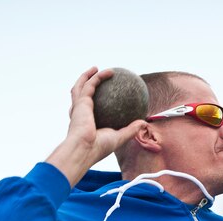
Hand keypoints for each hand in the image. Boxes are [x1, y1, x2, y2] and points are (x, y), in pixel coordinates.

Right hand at [46, 67, 145, 186]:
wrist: (84, 149)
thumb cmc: (98, 148)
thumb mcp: (119, 138)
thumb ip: (130, 130)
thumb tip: (144, 123)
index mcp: (84, 122)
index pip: (87, 109)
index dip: (91, 102)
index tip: (101, 97)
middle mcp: (79, 113)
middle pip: (79, 94)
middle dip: (84, 84)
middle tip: (95, 78)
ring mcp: (78, 106)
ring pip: (80, 86)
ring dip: (87, 76)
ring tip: (96, 68)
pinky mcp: (81, 102)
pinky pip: (91, 84)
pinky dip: (99, 77)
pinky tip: (109, 72)